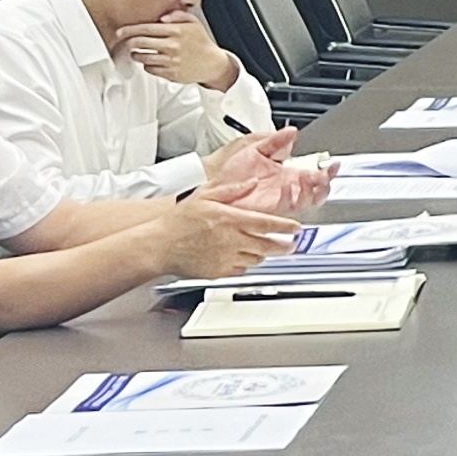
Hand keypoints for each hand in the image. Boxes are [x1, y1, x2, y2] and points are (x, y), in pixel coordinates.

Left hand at [119, 9, 234, 86]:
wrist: (212, 64)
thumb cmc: (201, 43)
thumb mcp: (194, 23)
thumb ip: (178, 15)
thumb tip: (162, 17)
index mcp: (176, 31)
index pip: (146, 28)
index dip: (130, 29)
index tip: (120, 32)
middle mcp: (172, 46)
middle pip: (140, 42)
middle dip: (129, 42)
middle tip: (126, 42)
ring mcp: (170, 61)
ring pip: (142, 57)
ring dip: (136, 54)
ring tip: (137, 53)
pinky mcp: (170, 73)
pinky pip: (149, 69)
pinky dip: (147, 65)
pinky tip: (151, 61)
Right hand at [158, 197, 296, 282]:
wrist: (160, 245)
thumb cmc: (179, 220)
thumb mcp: (204, 195)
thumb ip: (231, 188)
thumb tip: (252, 183)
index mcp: (231, 219)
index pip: (267, 224)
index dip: (286, 227)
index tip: (296, 228)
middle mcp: (232, 240)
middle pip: (269, 246)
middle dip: (284, 245)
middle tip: (290, 244)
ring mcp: (227, 258)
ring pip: (257, 259)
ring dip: (263, 253)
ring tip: (263, 248)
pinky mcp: (220, 272)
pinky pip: (241, 269)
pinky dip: (245, 264)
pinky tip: (240, 256)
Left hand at [204, 131, 328, 214]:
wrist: (211, 183)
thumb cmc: (229, 171)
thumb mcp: (256, 148)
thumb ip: (275, 141)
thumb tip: (292, 131)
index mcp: (287, 175)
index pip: (315, 176)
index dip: (327, 172)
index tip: (333, 164)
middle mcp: (287, 190)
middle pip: (317, 192)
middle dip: (325, 183)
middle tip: (325, 174)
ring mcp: (280, 200)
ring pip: (307, 201)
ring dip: (312, 191)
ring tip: (310, 177)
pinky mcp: (269, 208)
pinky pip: (286, 205)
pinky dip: (290, 195)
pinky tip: (288, 183)